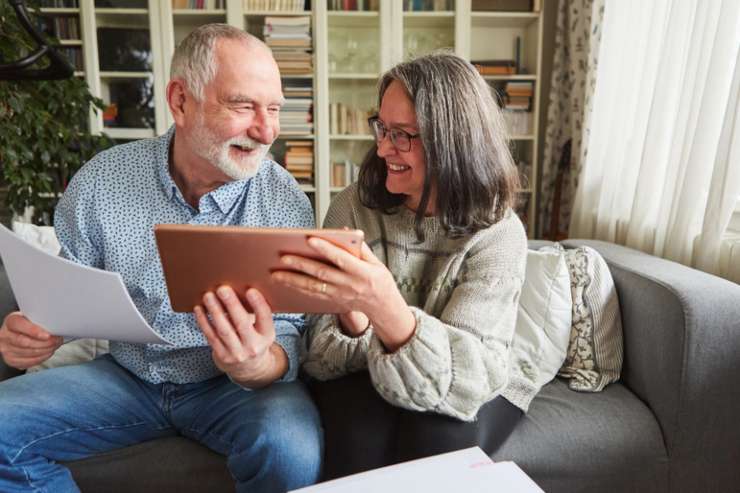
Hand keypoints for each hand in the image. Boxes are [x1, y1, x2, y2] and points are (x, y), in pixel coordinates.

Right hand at [0, 312, 62, 369]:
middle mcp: (5, 336)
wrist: (17, 333)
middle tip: (57, 340)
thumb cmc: (28, 324)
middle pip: (25, 342)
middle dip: (45, 343)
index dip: (34, 331)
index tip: (47, 335)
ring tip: (55, 346)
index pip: (19, 325)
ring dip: (46, 350)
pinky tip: (48, 352)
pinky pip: (28, 362)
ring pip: (28, 353)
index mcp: (10, 321)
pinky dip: (42, 358)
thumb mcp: (32, 317)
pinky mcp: (10, 360)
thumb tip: (56, 325)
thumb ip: (40, 319)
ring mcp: (6, 349)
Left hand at [194, 286, 286, 387]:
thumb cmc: (254, 339)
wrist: (249, 368)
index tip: (251, 290)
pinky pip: (211, 336)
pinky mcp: (222, 356)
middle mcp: (253, 346)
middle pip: (242, 324)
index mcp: (267, 336)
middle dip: (231, 305)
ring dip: (215, 311)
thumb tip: (240, 288)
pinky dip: (204, 321)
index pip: (265, 318)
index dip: (258, 304)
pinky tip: (199, 309)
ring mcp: (237, 353)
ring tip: (208, 296)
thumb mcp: (262, 330)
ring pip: (224, 330)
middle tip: (222, 289)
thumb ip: (256, 314)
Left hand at [272, 238, 415, 350]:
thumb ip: (360, 247)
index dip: (326, 248)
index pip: (341, 258)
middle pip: (321, 273)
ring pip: (312, 287)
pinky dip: (297, 289)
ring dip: (292, 280)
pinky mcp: (333, 302)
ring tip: (275, 273)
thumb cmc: (379, 280)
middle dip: (301, 265)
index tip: (309, 239)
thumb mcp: (376, 262)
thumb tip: (346, 231)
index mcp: (361, 272)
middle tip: (282, 257)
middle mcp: (349, 284)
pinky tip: (285, 283)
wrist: (383, 307)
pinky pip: (313, 295)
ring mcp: (339, 295)